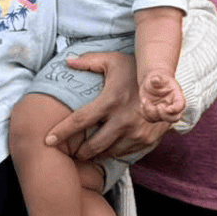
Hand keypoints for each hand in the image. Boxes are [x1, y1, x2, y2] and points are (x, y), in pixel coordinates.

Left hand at [47, 52, 171, 162]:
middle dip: (79, 152)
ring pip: (110, 153)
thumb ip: (89, 61)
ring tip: (87, 152)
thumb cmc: (136, 69)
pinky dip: (115, 152)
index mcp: (111, 101)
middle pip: (93, 145)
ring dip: (97, 154)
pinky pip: (126, 153)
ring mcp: (137, 132)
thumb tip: (67, 62)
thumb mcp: (113, 60)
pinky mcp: (147, 140)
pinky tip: (108, 148)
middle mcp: (124, 120)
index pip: (81, 120)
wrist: (168, 81)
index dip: (62, 132)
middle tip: (71, 152)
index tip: (48, 140)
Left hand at [139, 70, 185, 124]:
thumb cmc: (157, 78)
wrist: (151, 83)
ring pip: (160, 119)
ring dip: (150, 111)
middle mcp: (172, 105)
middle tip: (158, 106)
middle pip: (174, 118)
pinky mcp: (156, 114)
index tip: (168, 108)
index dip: (176, 109)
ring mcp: (164, 111)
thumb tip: (155, 79)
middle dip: (165, 115)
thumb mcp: (157, 76)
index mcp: (176, 95)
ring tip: (144, 100)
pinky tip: (143, 103)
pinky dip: (145, 113)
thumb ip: (157, 78)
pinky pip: (151, 119)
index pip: (180, 105)